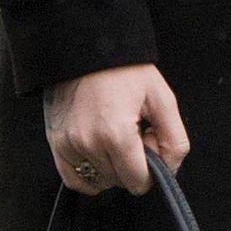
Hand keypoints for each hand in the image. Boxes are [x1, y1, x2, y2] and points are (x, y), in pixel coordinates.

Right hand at [44, 63, 187, 195]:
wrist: (87, 47)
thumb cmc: (125, 70)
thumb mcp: (162, 98)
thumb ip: (175, 140)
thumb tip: (170, 170)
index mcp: (117, 134)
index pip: (138, 182)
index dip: (152, 167)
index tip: (148, 141)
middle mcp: (89, 143)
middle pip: (120, 182)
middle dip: (133, 165)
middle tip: (133, 133)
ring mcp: (69, 145)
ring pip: (100, 181)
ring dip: (112, 167)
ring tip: (114, 136)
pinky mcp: (56, 143)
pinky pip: (74, 179)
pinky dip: (90, 174)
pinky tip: (100, 153)